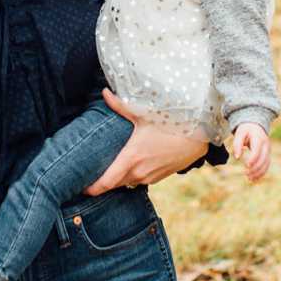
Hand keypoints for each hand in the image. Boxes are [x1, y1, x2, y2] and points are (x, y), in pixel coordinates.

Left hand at [85, 89, 207, 195]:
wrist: (198, 135)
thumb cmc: (171, 122)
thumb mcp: (143, 113)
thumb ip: (120, 105)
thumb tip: (104, 92)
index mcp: (131, 158)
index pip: (106, 182)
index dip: (93, 188)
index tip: (82, 189)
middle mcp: (139, 172)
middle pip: (115, 184)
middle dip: (104, 181)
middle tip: (92, 175)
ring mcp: (150, 177)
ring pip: (128, 182)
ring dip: (120, 177)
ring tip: (111, 168)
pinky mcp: (160, 177)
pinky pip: (141, 180)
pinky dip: (134, 175)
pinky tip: (134, 164)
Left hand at [233, 123, 270, 181]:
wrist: (256, 126)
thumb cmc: (246, 130)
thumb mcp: (240, 133)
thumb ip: (237, 144)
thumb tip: (237, 157)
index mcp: (259, 139)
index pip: (258, 151)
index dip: (253, 159)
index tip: (246, 166)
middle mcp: (266, 146)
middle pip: (263, 159)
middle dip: (256, 168)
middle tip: (246, 174)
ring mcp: (268, 151)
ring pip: (266, 164)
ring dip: (259, 173)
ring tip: (250, 179)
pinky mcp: (267, 155)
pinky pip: (266, 165)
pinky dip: (261, 173)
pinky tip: (254, 179)